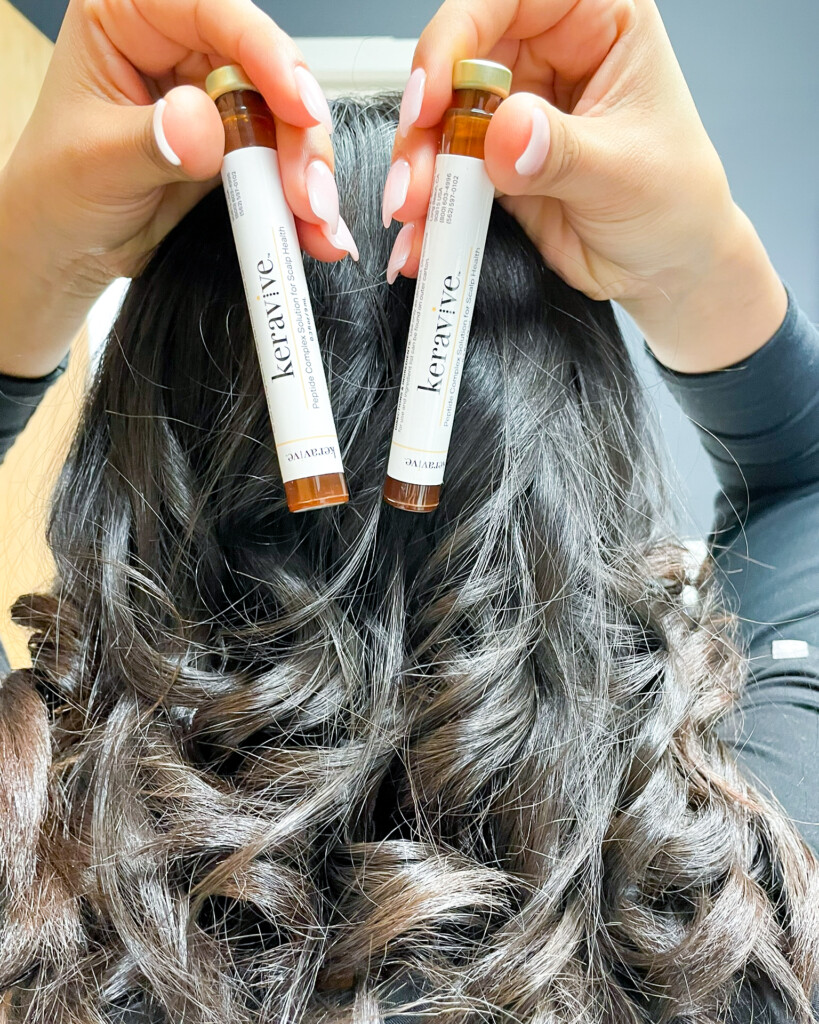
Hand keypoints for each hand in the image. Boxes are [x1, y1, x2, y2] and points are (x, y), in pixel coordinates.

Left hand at [0, 0, 355, 376]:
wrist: (69, 248)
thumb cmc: (58, 189)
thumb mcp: (94, 163)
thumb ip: (150, 141)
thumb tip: (203, 123)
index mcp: (132, 19)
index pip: (212, 12)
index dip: (265, 52)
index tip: (299, 106)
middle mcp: (183, 52)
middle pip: (268, 72)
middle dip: (299, 134)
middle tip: (308, 192)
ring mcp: (216, 101)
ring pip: (288, 122)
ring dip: (311, 175)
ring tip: (314, 224)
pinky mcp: (238, 149)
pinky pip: (285, 165)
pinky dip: (306, 203)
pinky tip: (317, 234)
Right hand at [384, 0, 786, 372]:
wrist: (667, 268)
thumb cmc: (674, 201)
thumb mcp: (624, 172)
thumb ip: (562, 151)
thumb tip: (504, 131)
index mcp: (594, 20)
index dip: (458, 37)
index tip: (434, 96)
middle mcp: (548, 54)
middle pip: (457, 60)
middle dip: (426, 121)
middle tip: (417, 176)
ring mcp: (516, 109)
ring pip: (441, 120)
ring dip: (419, 168)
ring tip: (416, 212)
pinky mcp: (494, 161)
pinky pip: (446, 173)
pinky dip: (428, 206)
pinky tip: (421, 236)